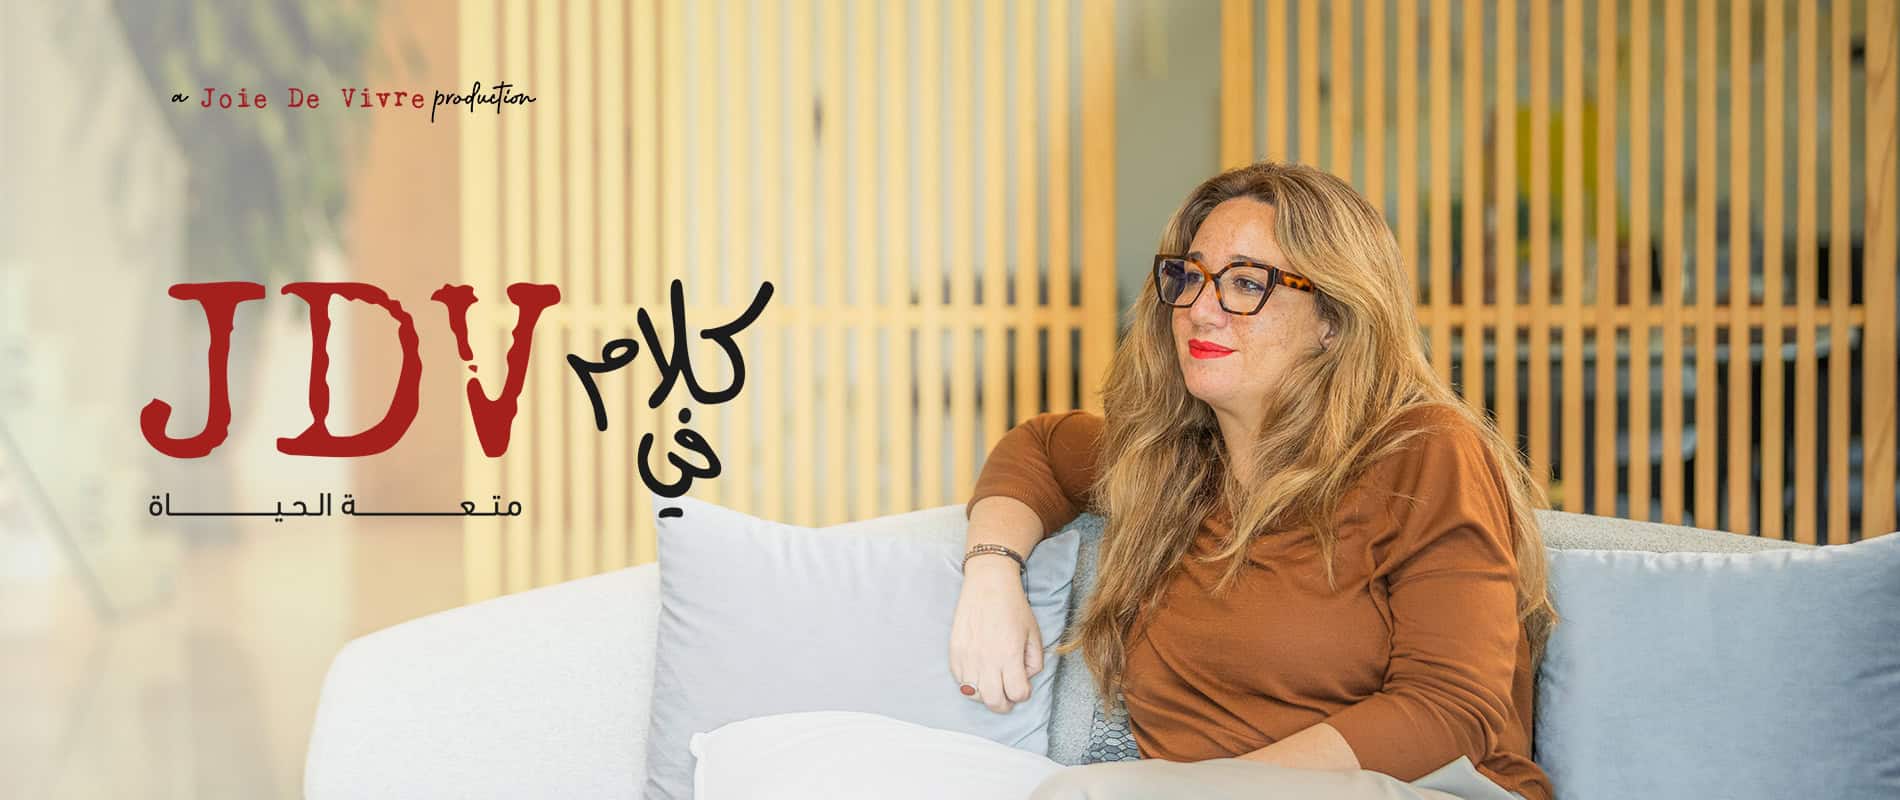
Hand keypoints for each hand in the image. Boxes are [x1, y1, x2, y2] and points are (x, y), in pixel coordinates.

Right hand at [948, 556, 1044, 713]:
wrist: (988, 585)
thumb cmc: (1013, 606)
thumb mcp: (1034, 634)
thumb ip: (1034, 662)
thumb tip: (1024, 678)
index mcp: (1010, 655)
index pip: (1017, 694)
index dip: (1022, 694)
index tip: (1022, 686)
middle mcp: (987, 660)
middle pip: (994, 702)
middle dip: (1004, 704)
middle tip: (1007, 696)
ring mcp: (968, 657)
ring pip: (974, 695)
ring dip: (985, 694)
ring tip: (991, 682)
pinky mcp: (955, 652)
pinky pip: (960, 681)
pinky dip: (969, 683)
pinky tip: (978, 671)